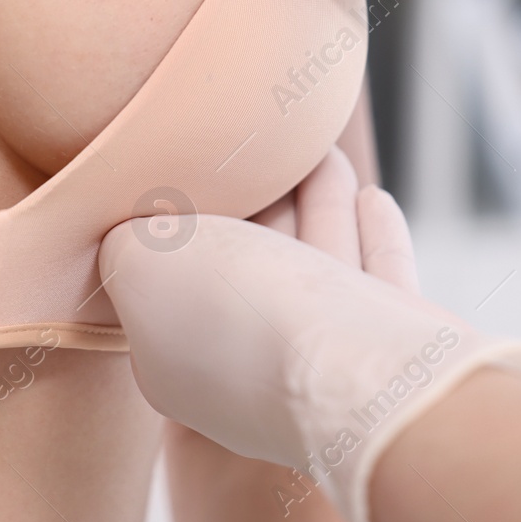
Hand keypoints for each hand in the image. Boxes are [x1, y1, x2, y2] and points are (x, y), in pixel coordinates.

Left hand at [99, 147, 520, 521]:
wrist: (357, 376)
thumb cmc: (243, 320)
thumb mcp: (140, 264)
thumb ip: (130, 242)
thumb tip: (143, 232)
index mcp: (175, 364)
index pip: (169, 280)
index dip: (178, 220)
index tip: (188, 165)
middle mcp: (248, 369)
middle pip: (248, 263)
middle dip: (254, 202)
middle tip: (259, 145)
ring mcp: (324, 363)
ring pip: (318, 261)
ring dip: (318, 202)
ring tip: (321, 152)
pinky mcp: (390, 350)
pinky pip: (376, 278)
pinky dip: (372, 235)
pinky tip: (373, 200)